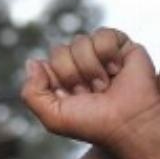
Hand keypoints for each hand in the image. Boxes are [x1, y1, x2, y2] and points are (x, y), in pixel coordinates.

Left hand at [21, 28, 159, 148]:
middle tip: (91, 94)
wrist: (129, 123)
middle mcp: (80, 67)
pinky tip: (117, 70)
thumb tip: (33, 60)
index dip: (58, 80)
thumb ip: (31, 93)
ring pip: (80, 41)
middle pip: (60, 51)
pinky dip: (108, 53)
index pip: (46, 64)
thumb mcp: (53, 118)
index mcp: (63, 82)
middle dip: (73, 75)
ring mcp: (99, 55)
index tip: (73, 99)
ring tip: (105, 86)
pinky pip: (102, 34)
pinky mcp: (120, 46)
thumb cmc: (94, 124)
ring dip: (91, 68)